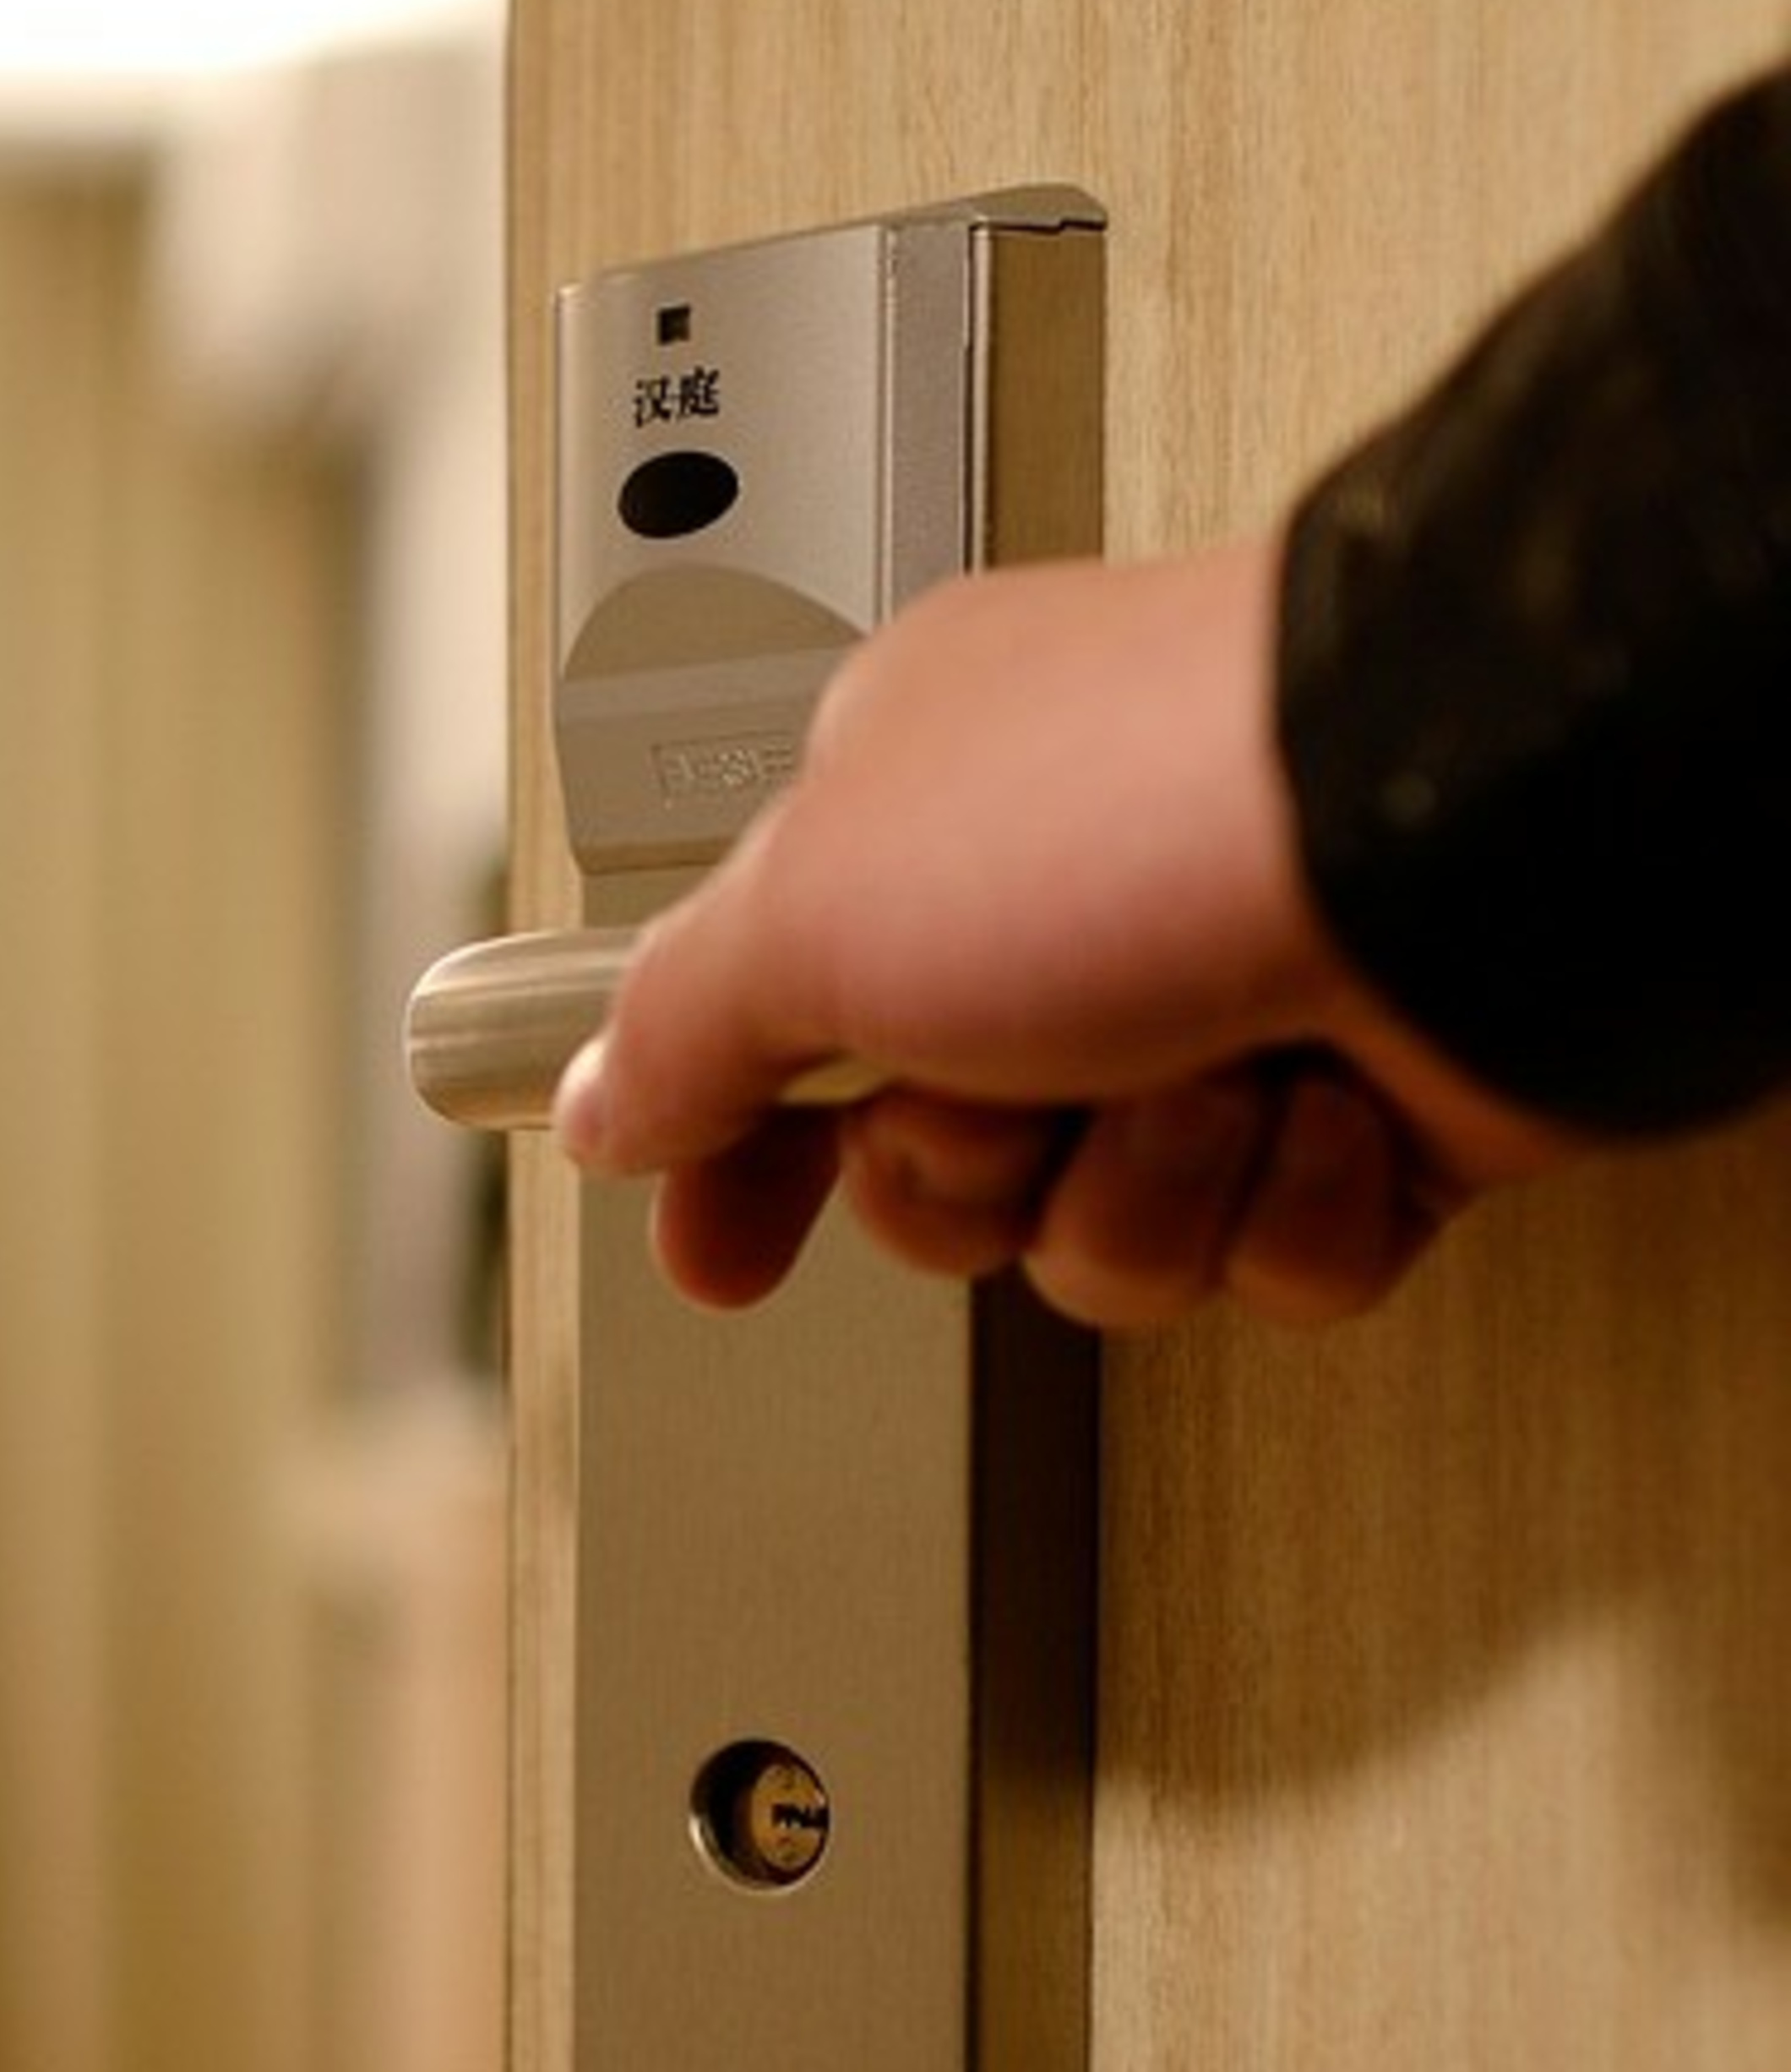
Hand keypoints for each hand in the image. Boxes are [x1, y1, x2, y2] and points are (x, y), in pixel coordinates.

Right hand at [554, 539, 1578, 1328]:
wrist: (1473, 830)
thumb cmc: (1140, 809)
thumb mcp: (812, 909)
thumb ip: (677, 1024)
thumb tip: (599, 1102)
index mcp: (914, 829)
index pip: (770, 1034)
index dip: (732, 1161)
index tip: (712, 1251)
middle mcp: (1059, 920)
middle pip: (934, 1179)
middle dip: (970, 1172)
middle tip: (1008, 1086)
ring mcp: (1215, 1012)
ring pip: (1105, 1241)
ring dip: (1143, 1185)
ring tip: (1202, 1066)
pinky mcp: (1362, 1114)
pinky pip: (1270, 1262)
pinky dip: (1293, 1203)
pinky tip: (1324, 1099)